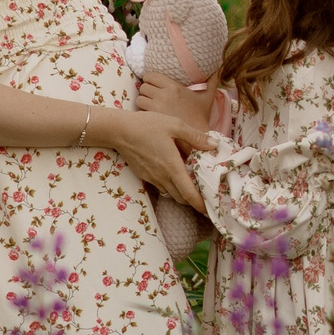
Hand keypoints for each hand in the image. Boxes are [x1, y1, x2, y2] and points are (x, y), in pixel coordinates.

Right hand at [95, 109, 211, 211]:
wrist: (119, 130)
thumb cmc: (147, 125)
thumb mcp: (175, 125)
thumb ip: (196, 136)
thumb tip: (214, 144)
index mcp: (172, 167)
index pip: (189, 194)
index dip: (201, 205)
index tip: (210, 210)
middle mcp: (162, 177)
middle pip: (181, 198)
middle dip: (194, 201)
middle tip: (205, 196)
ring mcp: (152, 178)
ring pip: (171, 193)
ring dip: (182, 193)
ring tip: (192, 184)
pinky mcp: (144, 175)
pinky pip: (161, 186)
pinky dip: (171, 186)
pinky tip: (174, 174)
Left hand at [135, 75, 215, 127]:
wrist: (198, 135)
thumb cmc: (201, 116)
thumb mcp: (208, 96)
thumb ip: (212, 81)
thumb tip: (220, 68)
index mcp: (174, 86)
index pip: (150, 75)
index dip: (150, 80)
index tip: (154, 86)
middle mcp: (163, 94)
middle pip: (143, 86)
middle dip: (146, 91)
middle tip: (152, 97)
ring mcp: (157, 107)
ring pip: (139, 98)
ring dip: (143, 102)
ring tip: (150, 107)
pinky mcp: (153, 118)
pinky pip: (140, 111)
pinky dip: (143, 112)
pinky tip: (150, 117)